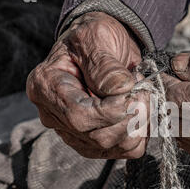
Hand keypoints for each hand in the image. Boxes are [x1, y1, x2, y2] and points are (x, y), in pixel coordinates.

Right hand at [27, 12, 147, 158]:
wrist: (103, 47)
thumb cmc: (95, 38)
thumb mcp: (97, 37)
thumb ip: (105, 64)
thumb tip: (121, 90)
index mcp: (46, 86)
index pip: (78, 115)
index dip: (111, 110)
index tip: (132, 89)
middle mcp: (54, 115)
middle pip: (96, 137)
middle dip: (128, 117)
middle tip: (143, 91)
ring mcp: (72, 132)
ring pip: (111, 147)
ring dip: (137, 125)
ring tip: (142, 97)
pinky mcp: (93, 142)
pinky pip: (122, 151)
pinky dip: (140, 134)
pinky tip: (140, 112)